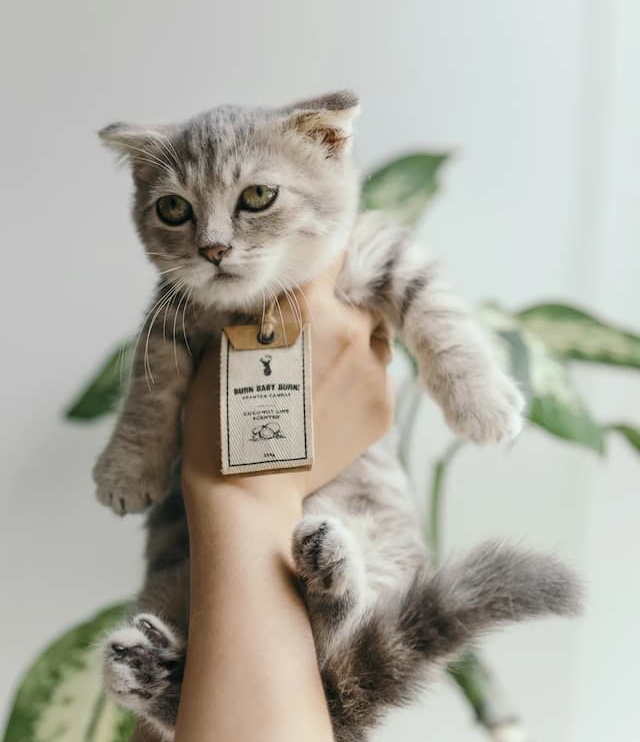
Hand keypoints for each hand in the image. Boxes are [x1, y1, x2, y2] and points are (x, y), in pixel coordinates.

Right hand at [182, 255, 394, 508]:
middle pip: (361, 302)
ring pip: (375, 342)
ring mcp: (374, 372)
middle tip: (314, 337)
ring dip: (355, 348)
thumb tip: (281, 290)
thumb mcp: (227, 343)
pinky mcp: (384, 408)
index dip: (327, 261)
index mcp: (310, 306)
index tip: (322, 269)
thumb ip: (265, 311)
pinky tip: (329, 407)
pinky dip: (359, 386)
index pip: (333, 257)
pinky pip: (378, 381)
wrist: (248, 484)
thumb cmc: (222, 413)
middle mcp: (351, 330)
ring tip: (320, 377)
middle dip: (342, 311)